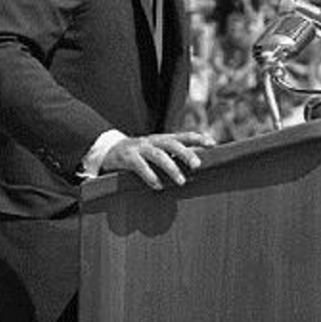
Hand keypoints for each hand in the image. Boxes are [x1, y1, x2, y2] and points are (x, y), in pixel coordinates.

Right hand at [99, 131, 214, 190]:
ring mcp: (139, 148)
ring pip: (158, 155)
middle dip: (186, 153)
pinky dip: (150, 176)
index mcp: (161, 139)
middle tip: (198, 165)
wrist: (107, 151)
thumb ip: (171, 156)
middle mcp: (152, 141)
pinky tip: (157, 185)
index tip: (213, 144)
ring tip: (181, 181)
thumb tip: (194, 167)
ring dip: (171, 167)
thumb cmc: (137, 155)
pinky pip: (140, 166)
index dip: (198, 138)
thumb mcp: (154, 152)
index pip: (182, 136)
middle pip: (172, 143)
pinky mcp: (127, 158)